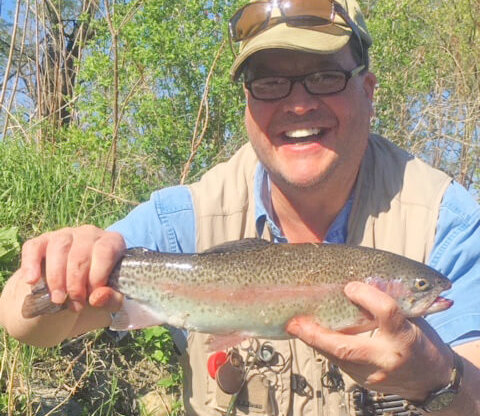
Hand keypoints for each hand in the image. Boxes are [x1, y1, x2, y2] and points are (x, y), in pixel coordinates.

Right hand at [20, 225, 124, 312]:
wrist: (76, 289)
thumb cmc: (99, 290)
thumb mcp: (113, 298)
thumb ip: (112, 299)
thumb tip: (98, 297)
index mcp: (112, 242)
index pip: (106, 251)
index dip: (97, 276)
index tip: (92, 297)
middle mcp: (90, 233)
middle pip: (80, 254)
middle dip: (76, 284)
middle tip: (75, 304)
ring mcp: (66, 234)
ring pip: (59, 248)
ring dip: (56, 277)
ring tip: (58, 299)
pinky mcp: (44, 240)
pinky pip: (35, 247)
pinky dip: (31, 263)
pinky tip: (32, 281)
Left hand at [286, 281, 453, 401]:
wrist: (433, 381)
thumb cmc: (421, 341)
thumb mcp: (413, 317)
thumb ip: (389, 301)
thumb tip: (359, 280)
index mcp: (406, 337)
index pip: (385, 313)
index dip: (367, 296)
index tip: (351, 286)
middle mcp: (388, 359)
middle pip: (347, 348)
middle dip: (316, 335)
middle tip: (294, 322)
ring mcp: (374, 376)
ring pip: (337, 358)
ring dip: (314, 340)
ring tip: (295, 325)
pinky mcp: (364, 383)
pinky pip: (339, 363)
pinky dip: (325, 347)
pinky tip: (313, 335)